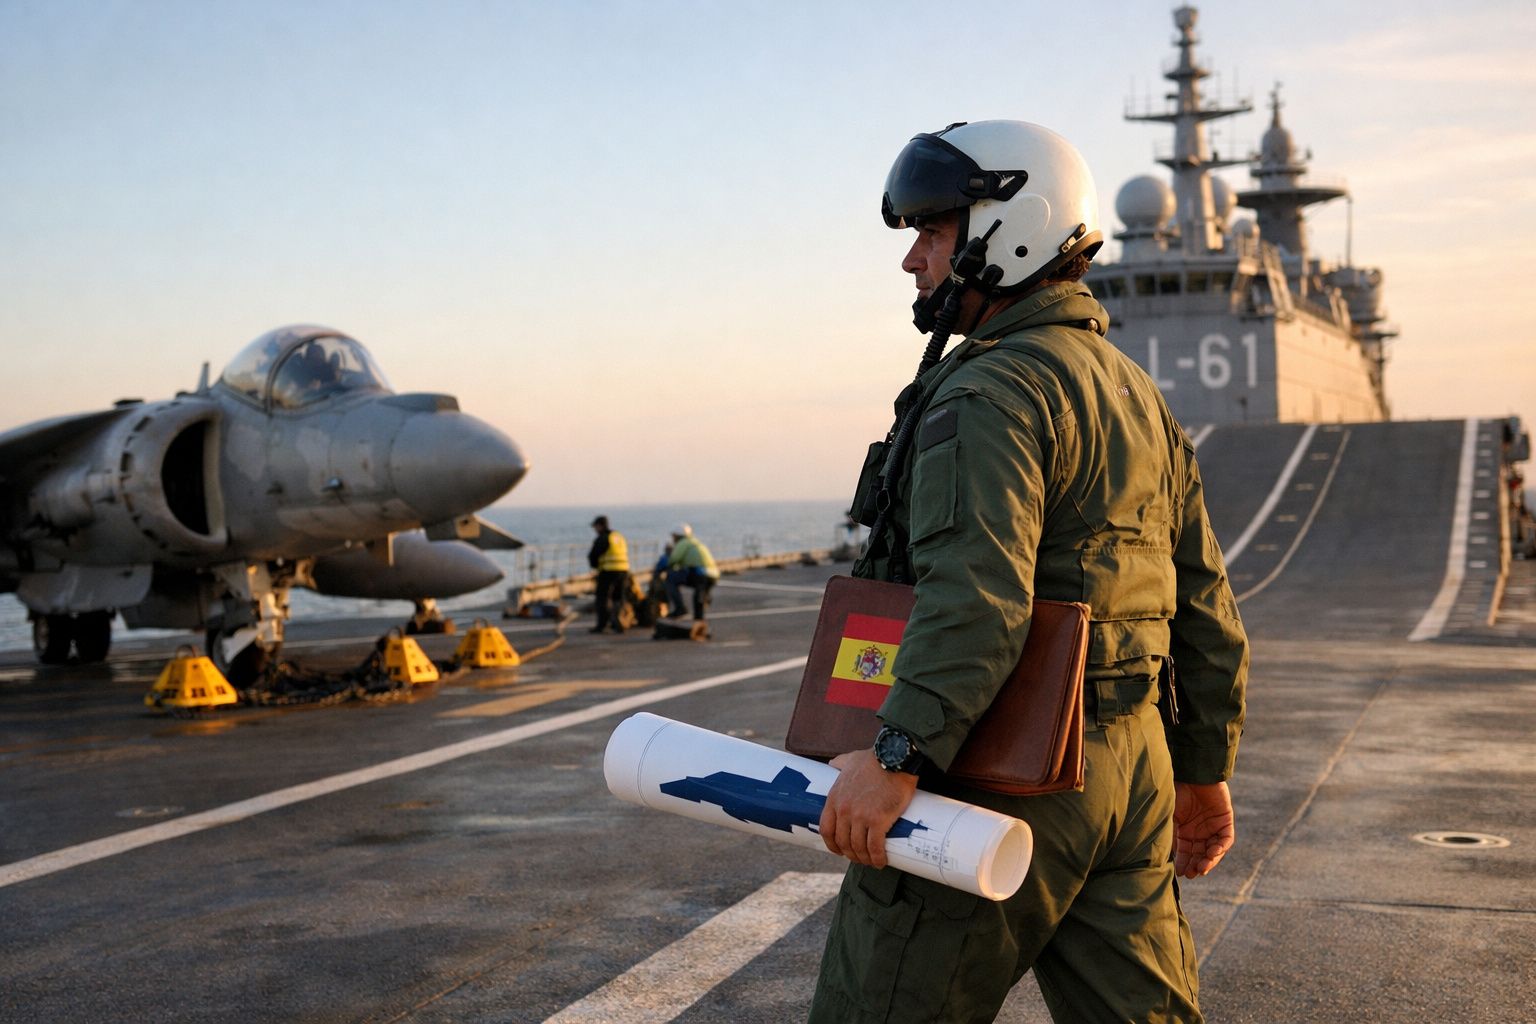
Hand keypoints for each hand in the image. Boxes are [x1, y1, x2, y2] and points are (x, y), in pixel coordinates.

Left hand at [818, 749, 918, 868]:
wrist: (894, 758)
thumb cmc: (874, 758)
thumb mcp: (850, 759)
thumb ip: (840, 762)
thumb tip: (833, 763)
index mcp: (835, 798)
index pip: (826, 829)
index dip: (832, 844)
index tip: (839, 850)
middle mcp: (844, 810)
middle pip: (842, 842)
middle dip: (850, 854)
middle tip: (860, 858)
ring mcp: (860, 816)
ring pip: (858, 847)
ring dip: (864, 859)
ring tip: (872, 861)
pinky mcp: (878, 820)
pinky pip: (874, 847)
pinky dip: (877, 858)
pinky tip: (881, 862)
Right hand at [1173, 781, 1234, 877]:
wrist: (1193, 774)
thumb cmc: (1177, 792)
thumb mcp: (1170, 817)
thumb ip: (1169, 835)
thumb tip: (1162, 856)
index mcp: (1185, 831)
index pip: (1185, 853)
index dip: (1183, 863)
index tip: (1180, 874)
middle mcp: (1199, 831)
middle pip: (1200, 854)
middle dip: (1196, 865)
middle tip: (1192, 874)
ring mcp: (1213, 827)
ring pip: (1214, 850)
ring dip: (1209, 860)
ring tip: (1203, 867)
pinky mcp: (1225, 821)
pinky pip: (1225, 839)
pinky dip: (1221, 848)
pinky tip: (1213, 853)